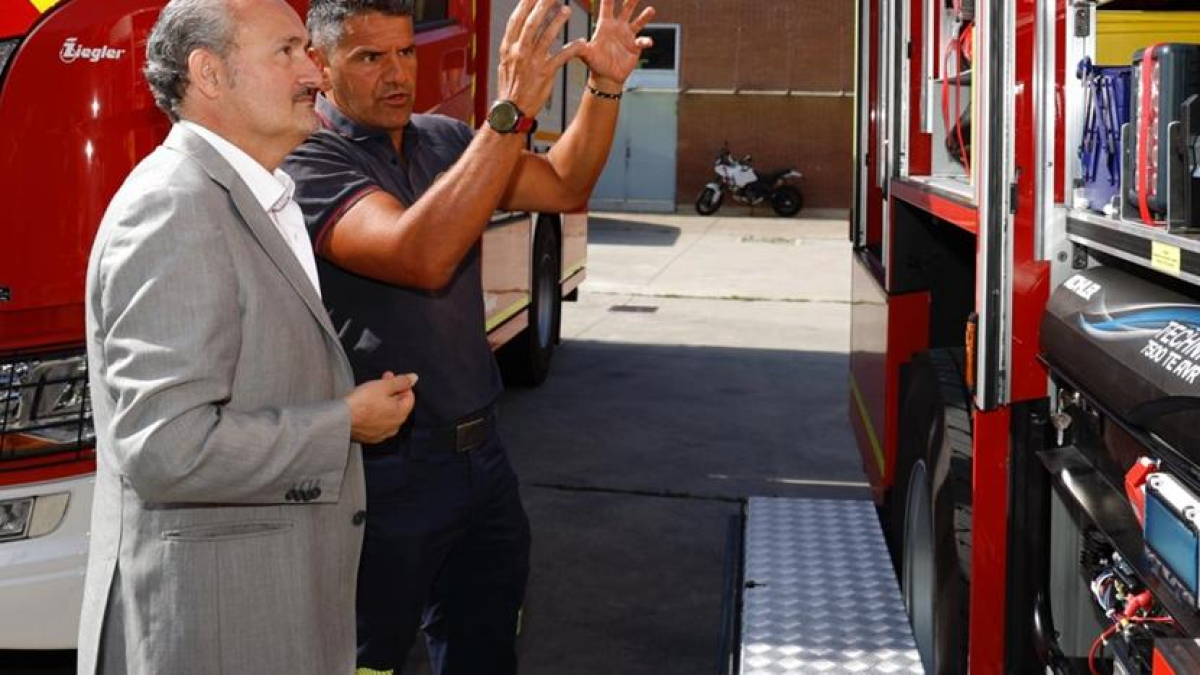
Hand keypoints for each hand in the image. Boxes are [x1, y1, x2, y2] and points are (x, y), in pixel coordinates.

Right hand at [345, 372, 416, 443]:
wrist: (341, 419)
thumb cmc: (362, 402)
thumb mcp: (383, 386)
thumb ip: (401, 381)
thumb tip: (414, 378)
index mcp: (401, 414)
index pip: (409, 397)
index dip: (401, 384)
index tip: (390, 377)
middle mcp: (394, 427)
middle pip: (399, 406)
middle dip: (392, 391)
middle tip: (382, 381)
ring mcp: (382, 434)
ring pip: (388, 415)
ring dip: (384, 402)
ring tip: (373, 393)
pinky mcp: (370, 437)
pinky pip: (378, 423)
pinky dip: (376, 413)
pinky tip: (367, 407)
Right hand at [496, 0, 585, 116]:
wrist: (513, 111)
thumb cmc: (511, 86)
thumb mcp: (506, 62)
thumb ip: (514, 44)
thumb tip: (520, 25)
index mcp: (508, 47)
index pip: (516, 20)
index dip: (525, 4)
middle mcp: (519, 52)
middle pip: (531, 23)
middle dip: (542, 6)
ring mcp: (532, 62)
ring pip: (546, 36)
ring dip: (557, 21)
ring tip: (567, 10)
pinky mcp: (545, 73)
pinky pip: (561, 56)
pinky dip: (572, 48)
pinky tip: (582, 41)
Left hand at [581, 0, 655, 85]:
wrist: (607, 77)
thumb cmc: (595, 63)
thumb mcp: (586, 55)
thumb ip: (580, 48)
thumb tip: (572, 45)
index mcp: (605, 24)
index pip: (607, 5)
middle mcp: (618, 26)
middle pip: (626, 8)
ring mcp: (628, 35)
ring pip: (638, 21)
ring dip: (644, 16)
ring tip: (651, 10)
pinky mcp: (635, 46)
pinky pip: (642, 41)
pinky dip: (645, 41)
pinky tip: (647, 42)